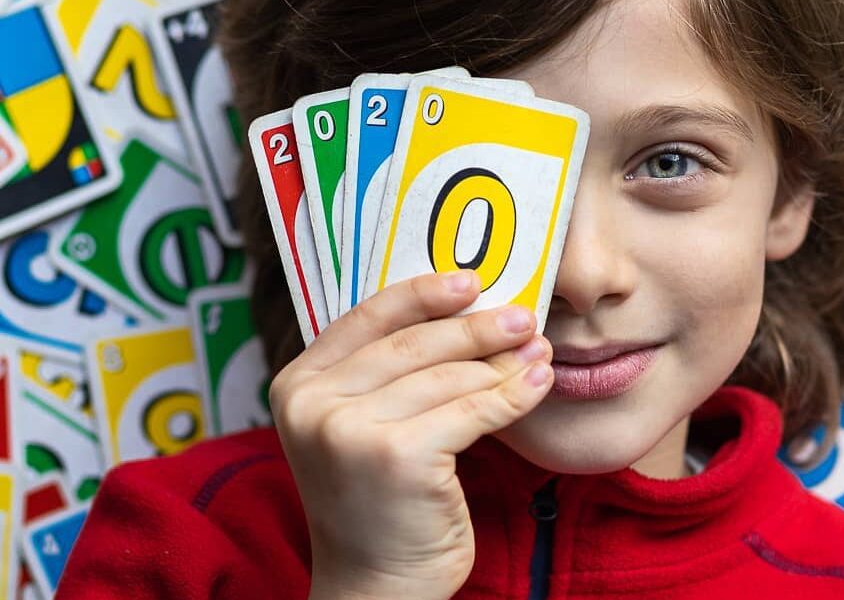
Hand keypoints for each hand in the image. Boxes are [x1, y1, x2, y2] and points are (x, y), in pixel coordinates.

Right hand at [270, 271, 553, 599]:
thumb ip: (389, 373)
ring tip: (538, 355)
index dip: (423, 294)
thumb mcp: (361, 426)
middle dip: (477, 328)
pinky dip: (512, 397)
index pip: (368, 318)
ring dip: (502, 365)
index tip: (470, 282)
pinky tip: (538, 386)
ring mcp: (349, 430)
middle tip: (523, 319)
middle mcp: (313, 403)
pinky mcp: (396, 456)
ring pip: (448, 378)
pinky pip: (472, 411)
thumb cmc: (379, 503)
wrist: (377, 587)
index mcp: (297, 384)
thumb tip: (469, 309)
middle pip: (414, 344)